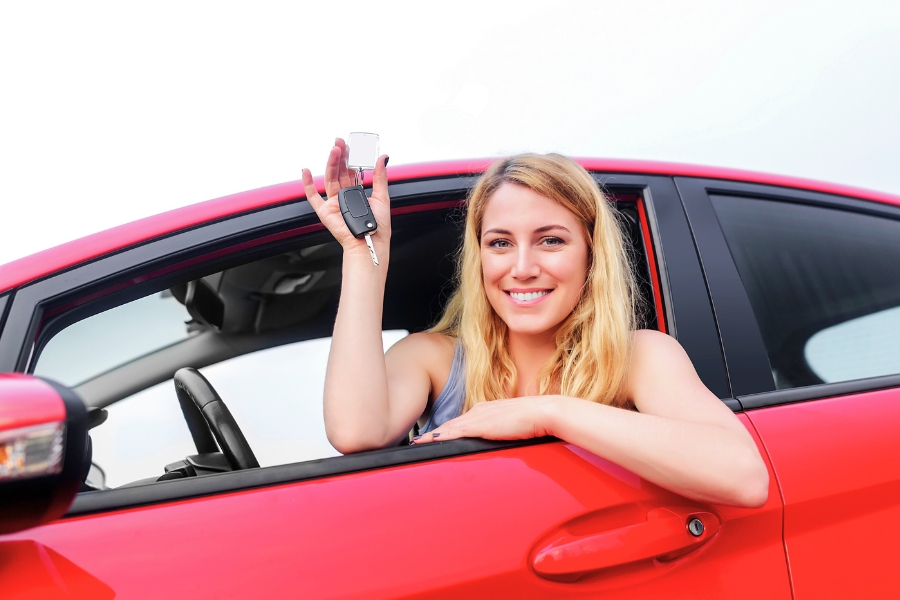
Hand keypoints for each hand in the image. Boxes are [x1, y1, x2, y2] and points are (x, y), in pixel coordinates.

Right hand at [302, 138, 390, 253]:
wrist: (371, 242)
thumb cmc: (378, 226)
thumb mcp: (383, 197)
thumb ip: (380, 176)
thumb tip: (383, 158)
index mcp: (356, 193)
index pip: (351, 171)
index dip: (349, 158)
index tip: (350, 145)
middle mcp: (344, 196)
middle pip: (339, 172)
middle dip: (339, 156)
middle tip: (339, 142)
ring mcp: (333, 203)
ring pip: (329, 178)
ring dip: (330, 164)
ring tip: (334, 150)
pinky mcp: (325, 211)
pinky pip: (313, 197)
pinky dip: (307, 184)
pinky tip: (306, 171)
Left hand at [411, 396, 557, 443]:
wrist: (544, 412)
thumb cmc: (536, 420)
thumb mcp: (515, 425)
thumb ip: (504, 431)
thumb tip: (503, 438)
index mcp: (487, 409)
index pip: (462, 421)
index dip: (448, 428)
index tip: (435, 434)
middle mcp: (480, 410)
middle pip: (452, 423)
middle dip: (435, 432)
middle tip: (419, 440)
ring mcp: (479, 416)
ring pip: (450, 427)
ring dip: (434, 435)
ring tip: (419, 442)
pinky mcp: (481, 426)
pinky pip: (455, 432)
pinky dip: (441, 437)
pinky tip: (431, 441)